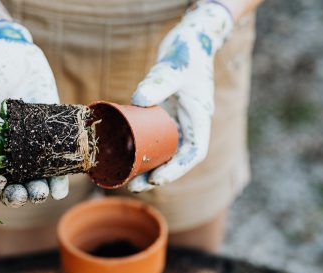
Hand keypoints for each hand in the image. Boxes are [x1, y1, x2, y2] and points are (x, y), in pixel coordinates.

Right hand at [0, 20, 68, 205]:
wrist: (18, 55)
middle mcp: (8, 151)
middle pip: (12, 183)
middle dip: (19, 194)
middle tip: (28, 194)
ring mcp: (30, 147)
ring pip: (34, 179)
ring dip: (39, 191)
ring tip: (46, 193)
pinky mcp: (51, 137)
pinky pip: (55, 163)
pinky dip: (59, 178)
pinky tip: (61, 187)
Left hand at [128, 1, 233, 192]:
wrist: (189, 37)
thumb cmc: (188, 52)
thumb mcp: (174, 67)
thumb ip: (159, 82)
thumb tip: (137, 100)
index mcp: (199, 118)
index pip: (193, 153)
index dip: (176, 170)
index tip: (156, 179)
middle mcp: (189, 123)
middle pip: (176, 158)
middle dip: (157, 174)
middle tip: (133, 185)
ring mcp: (176, 119)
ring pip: (163, 150)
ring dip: (147, 165)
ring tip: (125, 176)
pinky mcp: (163, 112)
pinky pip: (152, 135)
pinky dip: (140, 146)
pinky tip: (122, 153)